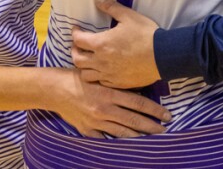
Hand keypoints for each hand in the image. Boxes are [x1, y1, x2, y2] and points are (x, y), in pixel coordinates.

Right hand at [51, 69, 170, 137]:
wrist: (55, 90)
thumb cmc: (80, 78)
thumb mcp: (101, 77)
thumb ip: (118, 85)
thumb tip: (139, 90)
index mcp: (110, 94)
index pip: (139, 103)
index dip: (155, 110)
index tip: (167, 115)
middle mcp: (105, 109)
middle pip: (134, 120)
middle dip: (151, 126)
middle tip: (165, 130)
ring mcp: (96, 122)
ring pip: (122, 133)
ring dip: (138, 137)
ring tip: (151, 139)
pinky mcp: (87, 130)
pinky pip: (104, 139)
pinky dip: (116, 142)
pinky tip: (127, 146)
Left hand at [72, 0, 159, 88]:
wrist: (163, 56)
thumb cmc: (145, 35)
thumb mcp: (129, 16)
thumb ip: (111, 7)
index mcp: (101, 44)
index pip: (78, 40)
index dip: (74, 33)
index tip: (76, 29)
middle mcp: (100, 61)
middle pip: (77, 59)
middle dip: (74, 50)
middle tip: (79, 45)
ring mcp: (108, 74)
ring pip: (85, 74)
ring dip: (83, 66)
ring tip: (88, 59)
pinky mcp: (117, 83)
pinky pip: (100, 82)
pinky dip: (96, 76)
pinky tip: (102, 70)